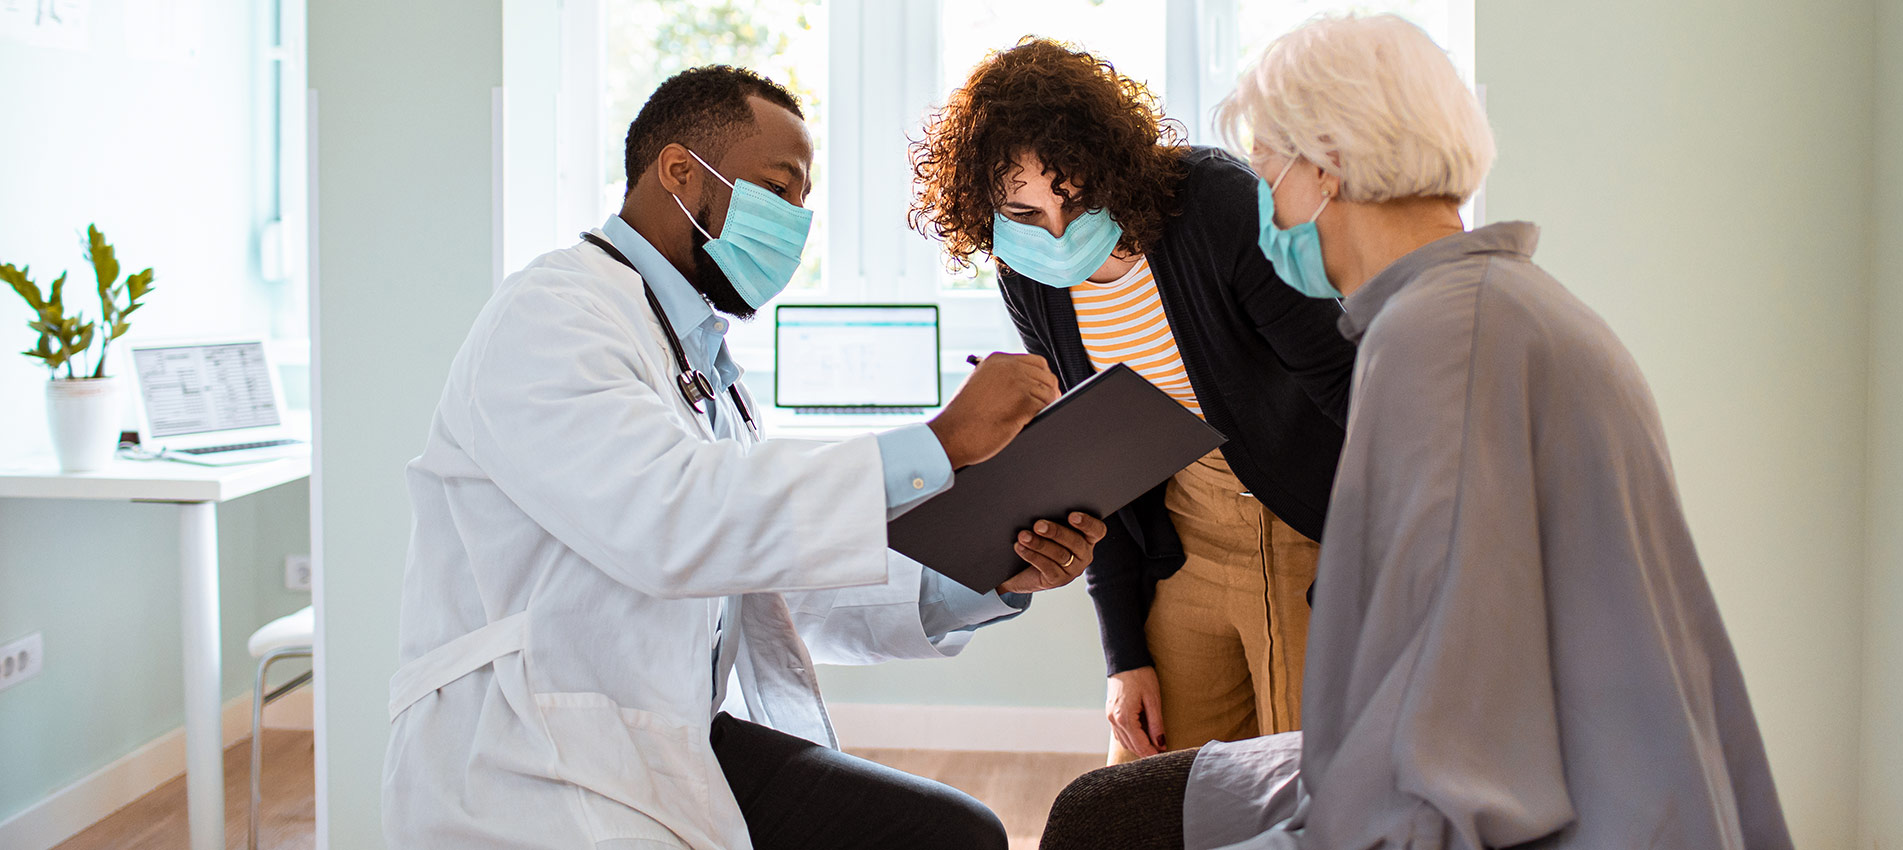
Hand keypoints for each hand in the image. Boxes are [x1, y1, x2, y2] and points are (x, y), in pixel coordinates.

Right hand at [928, 353, 1059, 468]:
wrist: (952, 433)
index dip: (1042, 378)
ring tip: (1038, 415)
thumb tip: (1024, 386)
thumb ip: (999, 380)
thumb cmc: (962, 417)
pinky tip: (1033, 420)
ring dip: (1047, 404)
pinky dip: (1045, 413)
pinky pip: (1047, 404)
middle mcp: (1009, 366)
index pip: (1035, 362)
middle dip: (1049, 390)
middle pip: (1046, 375)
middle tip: (1048, 405)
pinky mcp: (1023, 400)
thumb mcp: (978, 385)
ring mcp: (1017, 382)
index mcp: (997, 360)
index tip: (1043, 390)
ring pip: (1049, 390)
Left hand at [996, 512, 1106, 593]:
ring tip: (1023, 536)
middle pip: (1076, 542)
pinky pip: (1048, 567)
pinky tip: (1020, 547)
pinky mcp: (1058, 580)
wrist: (1022, 569)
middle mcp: (1084, 554)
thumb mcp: (1048, 529)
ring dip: (1039, 544)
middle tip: (1038, 525)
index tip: (1072, 516)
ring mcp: (1072, 569)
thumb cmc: (1039, 541)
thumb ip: (1052, 518)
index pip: (1097, 530)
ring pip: (1060, 555)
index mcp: (1087, 538)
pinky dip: (1032, 556)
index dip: (1088, 523)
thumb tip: (1041, 506)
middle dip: (1056, 532)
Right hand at [1107, 666, 1165, 756]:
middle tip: (1162, 752)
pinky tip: (1142, 736)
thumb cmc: (1140, 676)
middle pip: (1131, 746)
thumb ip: (1156, 724)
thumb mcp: (1153, 700)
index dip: (1154, 753)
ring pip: (1124, 742)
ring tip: (1154, 745)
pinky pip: (1120, 733)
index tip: (1165, 756)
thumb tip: (1161, 744)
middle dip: (1146, 752)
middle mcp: (1114, 721)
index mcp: (1124, 718)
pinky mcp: (1110, 713)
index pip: (1140, 745)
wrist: (1125, 659)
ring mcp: (1109, 717)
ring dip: (1138, 746)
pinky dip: (1131, 738)